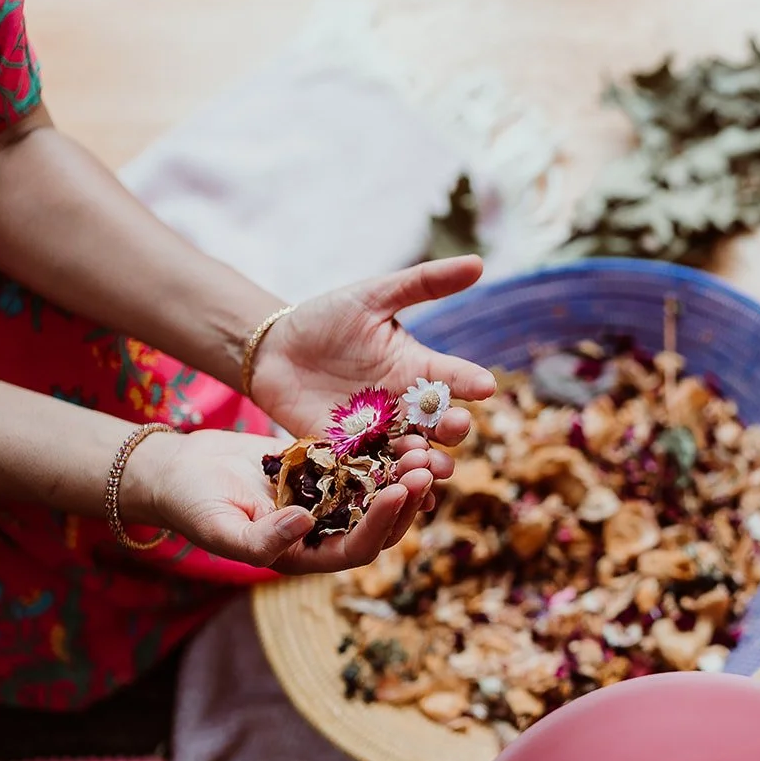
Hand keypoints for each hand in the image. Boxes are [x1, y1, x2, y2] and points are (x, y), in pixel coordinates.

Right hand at [124, 429, 434, 573]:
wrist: (178, 468)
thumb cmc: (191, 505)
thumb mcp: (220, 527)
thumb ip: (262, 539)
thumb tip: (306, 525)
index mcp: (307, 553)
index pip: (358, 547)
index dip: (381, 524)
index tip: (397, 491)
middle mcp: (325, 528)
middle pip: (381, 522)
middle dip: (406, 499)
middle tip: (426, 469)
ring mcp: (328, 496)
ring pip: (378, 490)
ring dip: (402, 474)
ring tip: (423, 449)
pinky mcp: (325, 465)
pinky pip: (363, 461)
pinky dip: (384, 450)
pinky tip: (403, 428)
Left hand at [249, 255, 498, 480]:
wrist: (274, 350)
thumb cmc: (326, 318)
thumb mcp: (374, 296)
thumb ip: (423, 283)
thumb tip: (478, 262)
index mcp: (418, 370)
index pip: (454, 378)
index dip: (470, 383)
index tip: (485, 386)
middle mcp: (407, 407)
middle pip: (441, 425)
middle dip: (452, 429)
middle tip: (454, 428)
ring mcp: (380, 434)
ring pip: (414, 455)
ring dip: (425, 462)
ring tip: (428, 465)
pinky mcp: (350, 456)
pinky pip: (376, 475)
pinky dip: (391, 488)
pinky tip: (404, 498)